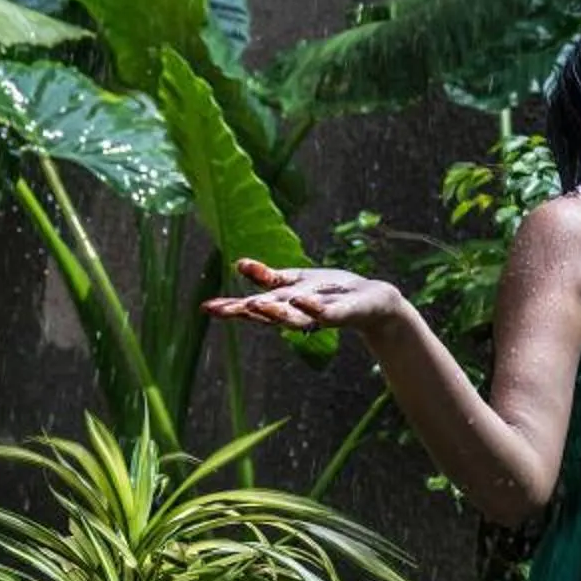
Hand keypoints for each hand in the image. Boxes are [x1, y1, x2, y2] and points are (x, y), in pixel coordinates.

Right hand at [203, 259, 408, 344]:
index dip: (231, 308)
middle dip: (248, 312)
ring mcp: (320, 313)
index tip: (207, 307)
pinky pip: (327, 313)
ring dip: (275, 312)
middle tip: (223, 310)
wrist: (373, 303)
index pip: (253, 307)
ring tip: (255, 305)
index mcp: (285, 304)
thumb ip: (267, 277)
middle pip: (269, 314)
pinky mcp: (344, 313)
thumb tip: (236, 263)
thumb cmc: (330, 292)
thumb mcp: (295, 281)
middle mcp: (298, 312)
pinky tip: (301, 301)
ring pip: (294, 316)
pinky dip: (314, 309)